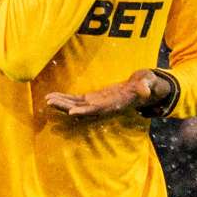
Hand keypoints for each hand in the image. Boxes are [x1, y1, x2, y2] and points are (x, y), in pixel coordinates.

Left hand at [46, 71, 163, 119]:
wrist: (143, 89)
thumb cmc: (146, 85)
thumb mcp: (149, 83)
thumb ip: (147, 86)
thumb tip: (146, 90)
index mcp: (115, 104)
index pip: (98, 110)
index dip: (85, 111)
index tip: (72, 113)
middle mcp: (103, 106)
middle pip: (82, 109)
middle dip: (66, 107)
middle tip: (50, 103)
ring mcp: (97, 103)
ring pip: (76, 106)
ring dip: (62, 104)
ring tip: (47, 100)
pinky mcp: (93, 98)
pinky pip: (77, 100)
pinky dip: (65, 98)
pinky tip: (53, 96)